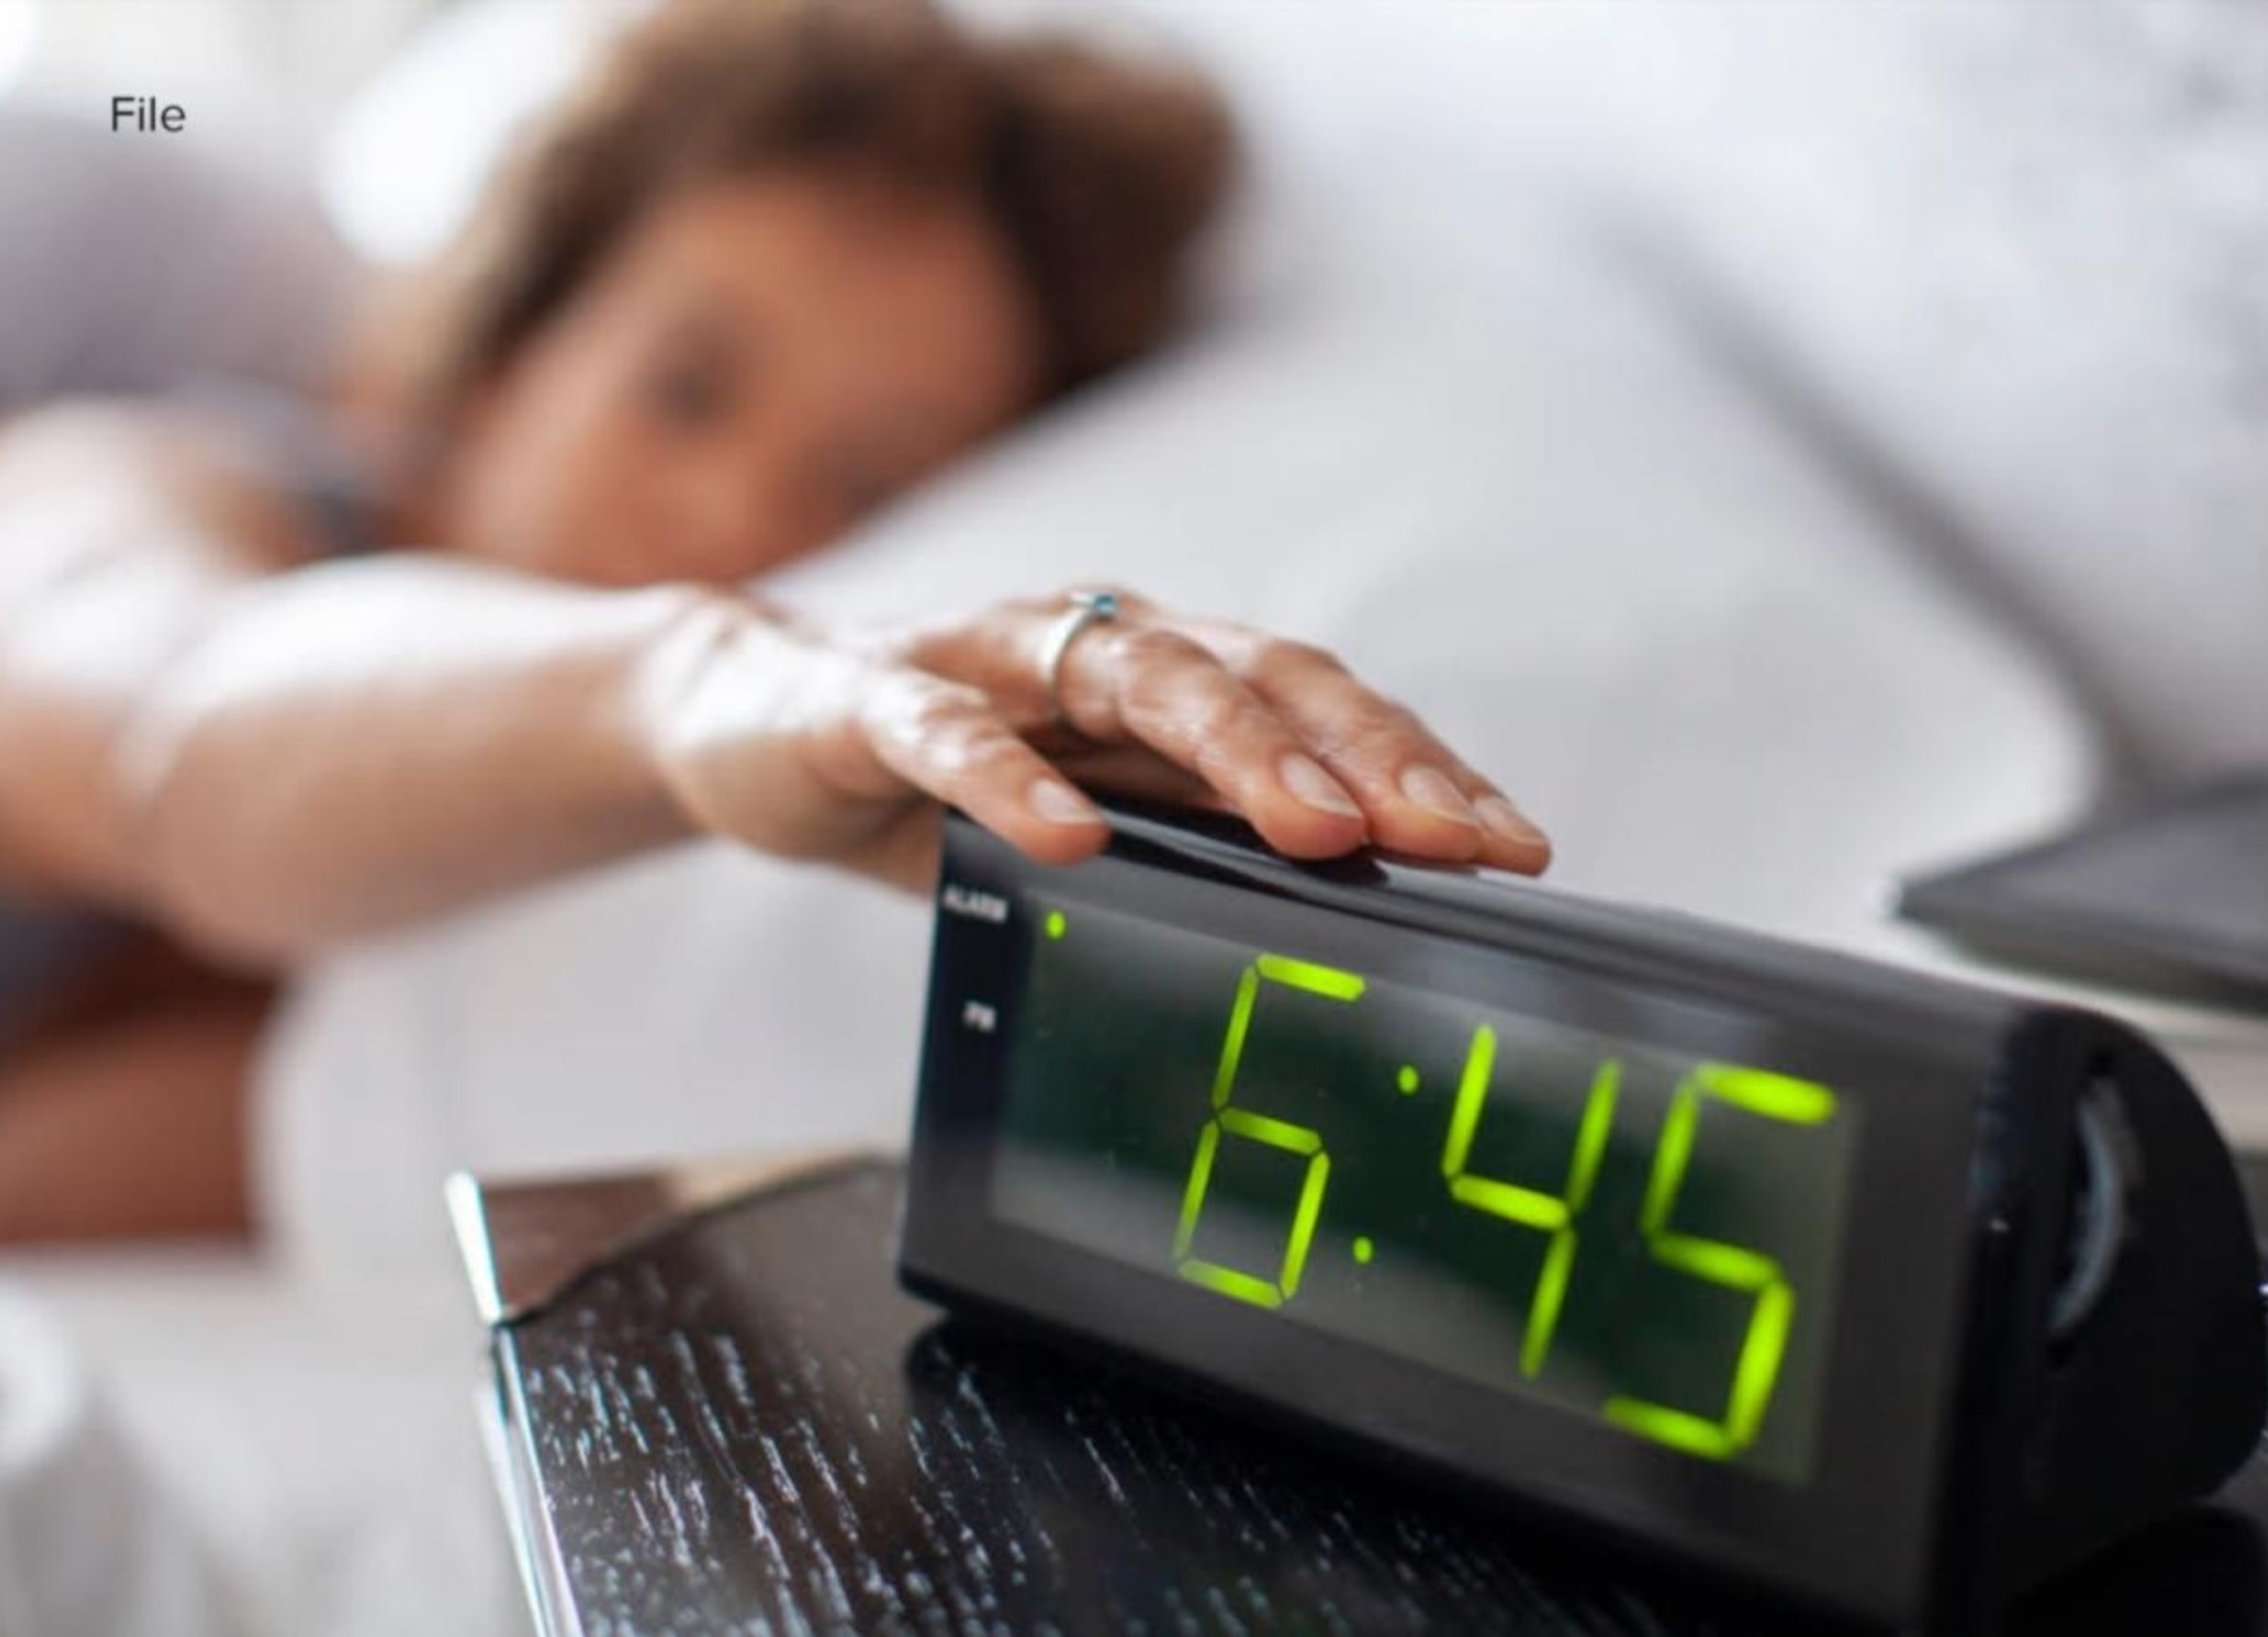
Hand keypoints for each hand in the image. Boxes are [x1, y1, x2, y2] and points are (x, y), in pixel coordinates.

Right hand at [632, 586, 1552, 890]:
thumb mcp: (1096, 824)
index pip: (1324, 707)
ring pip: (1136, 678)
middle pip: (1261, 675)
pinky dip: (1011, 781)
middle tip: (1449, 838)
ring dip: (1238, 749)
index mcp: (1170, 676)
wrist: (754, 724)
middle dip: (1367, 756)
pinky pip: (951, 732)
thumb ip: (1200, 850)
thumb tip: (1353, 927)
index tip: (1513, 847)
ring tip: (1315, 824)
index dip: (1421, 769)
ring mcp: (991, 657)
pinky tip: (1066, 836)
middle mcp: (1101, 642)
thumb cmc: (950, 778)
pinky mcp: (876, 696)